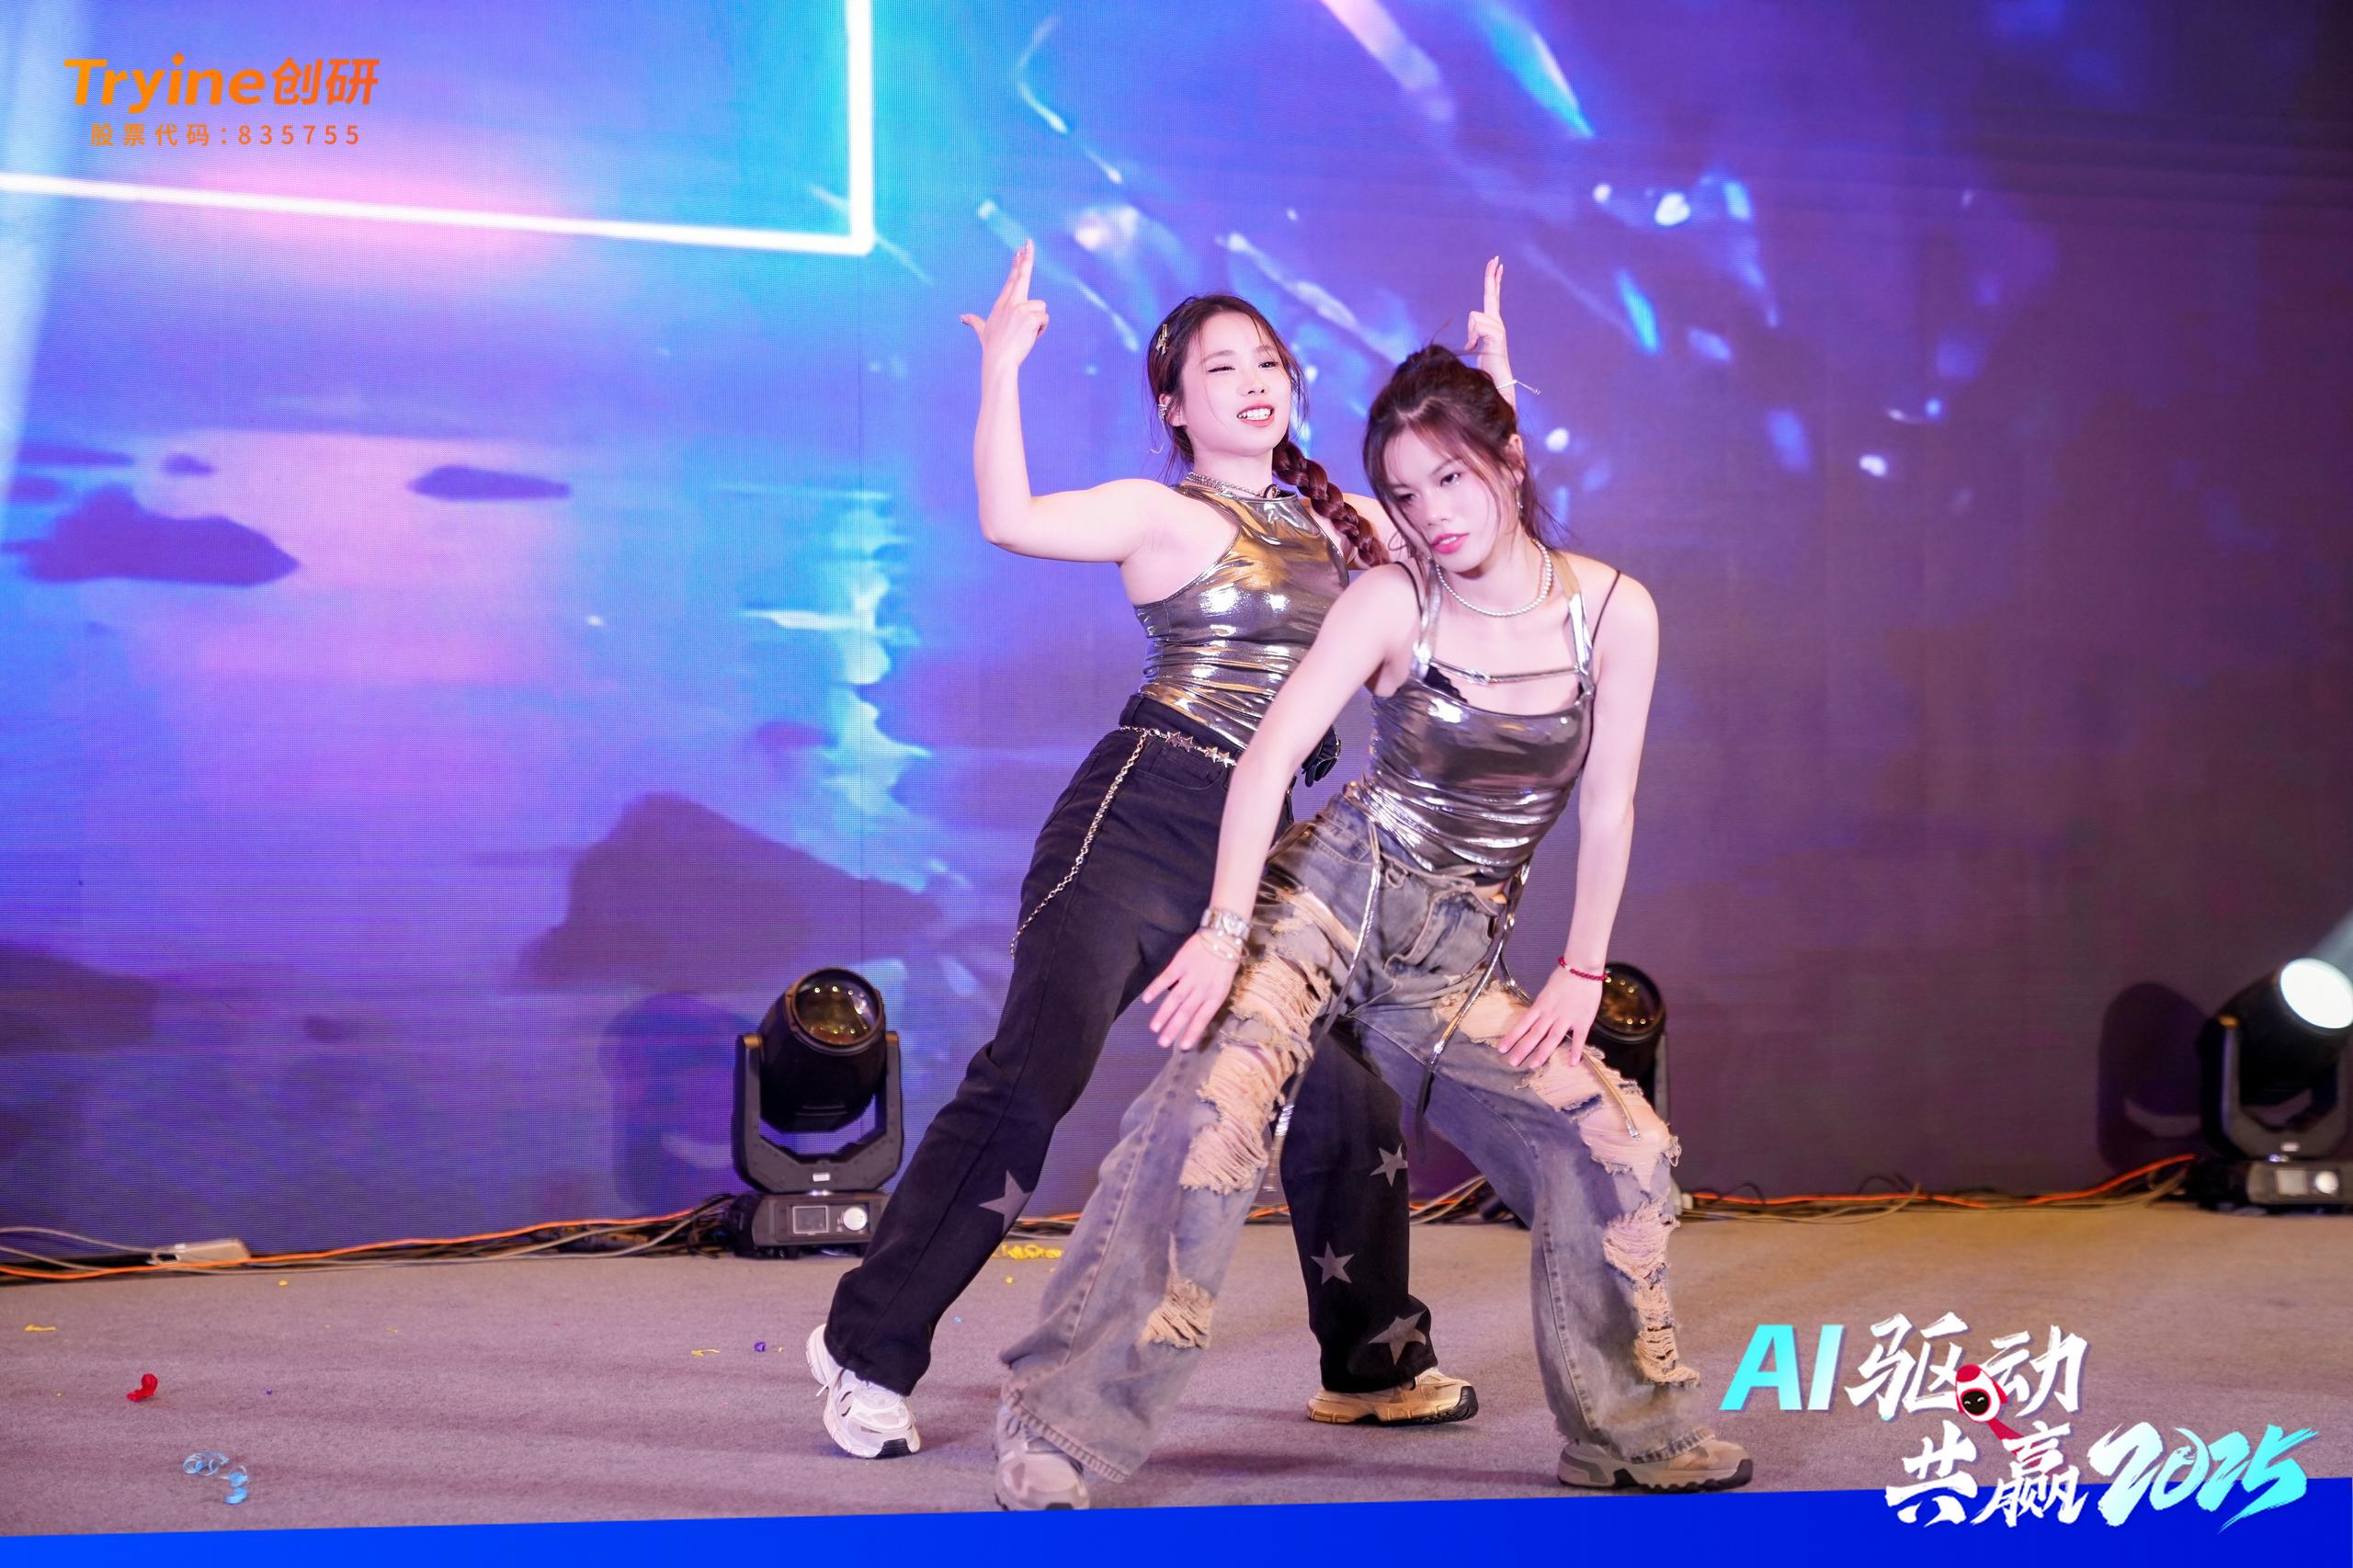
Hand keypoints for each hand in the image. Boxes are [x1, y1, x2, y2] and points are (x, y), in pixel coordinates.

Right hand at [960, 241, 1048, 376]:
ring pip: (1041, 307)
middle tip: (1028, 242)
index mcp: (1001, 304)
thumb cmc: (992, 347)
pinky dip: (1041, 330)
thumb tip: (961, 317)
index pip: (1012, 279)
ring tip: (1025, 334)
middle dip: (1026, 258)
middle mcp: (1010, 302)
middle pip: (1022, 276)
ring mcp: (1020, 308)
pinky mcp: (1030, 316)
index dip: (1017, 264)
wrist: (999, 360)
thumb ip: (974, 322)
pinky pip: (1045, 319)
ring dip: (1038, 322)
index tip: (1020, 250)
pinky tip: (1029, 337)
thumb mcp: (982, 332)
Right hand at [1139, 933, 1241, 1051]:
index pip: (1203, 1017)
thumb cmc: (1226, 959)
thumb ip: (1209, 997)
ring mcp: (1191, 976)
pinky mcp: (1180, 963)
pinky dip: (1155, 989)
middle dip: (1174, 1029)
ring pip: (1175, 999)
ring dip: (1163, 1015)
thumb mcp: (1224, 982)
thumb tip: (1193, 1012)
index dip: (1193, 1032)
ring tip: (1154, 1029)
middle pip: (1186, 1012)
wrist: (1224, 934)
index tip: (1184, 1047)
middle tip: (1162, 1044)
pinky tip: (1147, 1000)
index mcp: (1217, 994)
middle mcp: (1203, 988)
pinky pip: (1165, 979)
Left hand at [1464, 255, 1510, 391]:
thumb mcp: (1476, 351)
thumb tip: (1471, 344)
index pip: (1492, 297)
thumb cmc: (1486, 371)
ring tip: (1474, 347)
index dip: (1493, 280)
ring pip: (1474, 317)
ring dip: (1470, 334)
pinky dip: (1472, 338)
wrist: (1496, 384)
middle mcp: (1497, 323)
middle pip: (1491, 295)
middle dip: (1491, 276)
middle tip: (1495, 258)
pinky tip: (1476, 348)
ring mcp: (1499, 328)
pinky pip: (1477, 326)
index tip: (1497, 264)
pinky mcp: (1497, 335)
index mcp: (1492, 324)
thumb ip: (1474, 342)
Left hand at [1495, 965, 1598, 1069]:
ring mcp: (1567, 1018)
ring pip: (1552, 1038)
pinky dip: (1576, 1051)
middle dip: (1522, 1049)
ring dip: (1542, 1053)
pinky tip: (1572, 1063)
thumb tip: (1535, 1018)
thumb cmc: (1564, 977)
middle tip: (1512, 1063)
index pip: (1523, 1024)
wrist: (1582, 967)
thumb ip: (1542, 1006)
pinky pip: (1579, 1038)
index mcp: (1541, 1005)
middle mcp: (1551, 1014)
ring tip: (1533, 1065)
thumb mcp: (1547, 991)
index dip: (1512, 1037)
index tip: (1501, 1049)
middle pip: (1534, 1034)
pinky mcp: (1583, 1021)